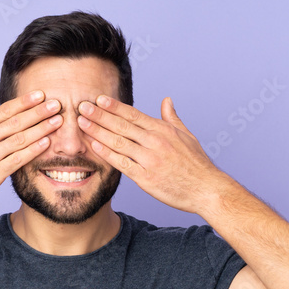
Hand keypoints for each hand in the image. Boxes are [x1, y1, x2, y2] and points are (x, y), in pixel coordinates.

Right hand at [0, 91, 61, 215]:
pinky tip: (46, 143)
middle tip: (57, 103)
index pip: (4, 110)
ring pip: (19, 139)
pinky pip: (16, 160)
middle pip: (16, 122)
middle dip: (38, 112)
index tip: (40, 94)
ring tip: (58, 121)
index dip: (24, 102)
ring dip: (41, 129)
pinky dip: (32, 151)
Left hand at [75, 95, 230, 214]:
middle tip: (81, 106)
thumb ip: (172, 118)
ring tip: (81, 123)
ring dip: (97, 132)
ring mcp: (150, 160)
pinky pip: (122, 163)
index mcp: (163, 131)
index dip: (114, 106)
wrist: (206, 189)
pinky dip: (107, 154)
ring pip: (119, 142)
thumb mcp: (187, 136)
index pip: (134, 114)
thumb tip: (166, 100)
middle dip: (99, 115)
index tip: (99, 99)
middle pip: (122, 125)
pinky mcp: (146, 178)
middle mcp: (155, 142)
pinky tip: (94, 146)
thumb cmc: (197, 164)